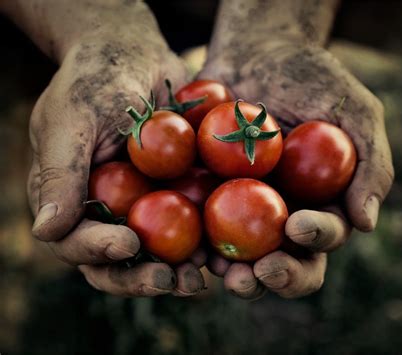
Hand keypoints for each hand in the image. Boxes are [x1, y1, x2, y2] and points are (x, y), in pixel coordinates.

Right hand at [28, 33, 205, 296]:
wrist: (137, 56)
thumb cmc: (95, 81)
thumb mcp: (71, 120)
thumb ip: (60, 175)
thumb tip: (45, 232)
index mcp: (71, 202)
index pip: (76, 242)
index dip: (98, 251)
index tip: (127, 243)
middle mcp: (107, 213)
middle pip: (119, 262)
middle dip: (142, 277)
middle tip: (170, 280)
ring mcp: (145, 207)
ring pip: (159, 255)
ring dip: (180, 272)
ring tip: (202, 277)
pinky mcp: (179, 198)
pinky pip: (194, 229)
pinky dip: (208, 245)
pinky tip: (226, 254)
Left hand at [199, 40, 393, 298]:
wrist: (257, 51)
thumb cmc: (313, 78)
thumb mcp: (355, 112)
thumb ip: (371, 165)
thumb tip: (366, 223)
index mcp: (320, 204)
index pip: (323, 236)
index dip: (315, 240)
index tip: (299, 225)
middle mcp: (281, 216)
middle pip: (283, 262)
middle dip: (276, 276)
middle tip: (260, 272)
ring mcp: (241, 210)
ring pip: (239, 258)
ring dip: (233, 274)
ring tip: (221, 271)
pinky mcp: (205, 197)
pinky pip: (198, 227)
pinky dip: (194, 243)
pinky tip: (188, 248)